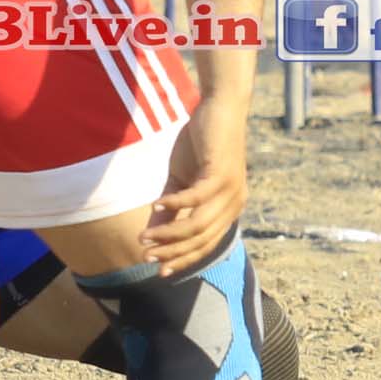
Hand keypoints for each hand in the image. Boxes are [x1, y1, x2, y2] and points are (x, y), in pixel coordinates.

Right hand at [146, 122, 247, 273]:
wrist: (219, 108)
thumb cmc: (200, 144)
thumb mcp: (180, 179)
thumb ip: (169, 206)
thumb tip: (152, 232)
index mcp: (228, 209)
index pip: (206, 245)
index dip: (182, 260)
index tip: (159, 271)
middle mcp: (234, 204)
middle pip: (202, 241)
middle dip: (172, 252)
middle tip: (145, 256)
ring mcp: (231, 190)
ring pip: (198, 225)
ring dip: (169, 234)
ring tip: (145, 237)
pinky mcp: (222, 174)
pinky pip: (195, 198)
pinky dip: (174, 204)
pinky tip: (155, 204)